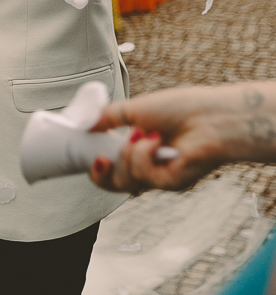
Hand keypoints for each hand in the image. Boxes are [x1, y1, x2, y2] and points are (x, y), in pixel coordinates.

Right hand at [86, 83, 275, 193]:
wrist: (210, 115)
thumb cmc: (180, 109)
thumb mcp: (134, 108)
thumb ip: (107, 117)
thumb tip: (84, 125)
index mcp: (139, 151)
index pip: (111, 170)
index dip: (96, 167)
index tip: (88, 151)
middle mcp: (149, 168)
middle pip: (114, 185)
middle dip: (101, 173)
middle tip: (101, 157)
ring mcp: (160, 178)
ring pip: (125, 180)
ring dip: (129, 153)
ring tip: (145, 134)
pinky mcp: (171, 183)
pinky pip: (143, 176)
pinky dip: (145, 154)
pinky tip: (158, 140)